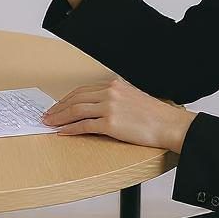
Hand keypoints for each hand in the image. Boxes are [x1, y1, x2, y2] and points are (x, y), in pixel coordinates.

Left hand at [41, 77, 196, 153]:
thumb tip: (100, 106)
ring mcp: (109, 107)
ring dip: (60, 117)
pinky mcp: (110, 124)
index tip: (58, 105)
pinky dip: (70, 129)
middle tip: (48, 114)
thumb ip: (116, 97)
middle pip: (76, 98)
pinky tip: (62, 132)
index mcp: (115, 85)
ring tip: (50, 123)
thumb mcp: (133, 97)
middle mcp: (110, 93)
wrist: (170, 125)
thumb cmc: (156, 115)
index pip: (83, 90)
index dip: (67, 98)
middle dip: (59, 107)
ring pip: (76, 110)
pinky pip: (84, 126)